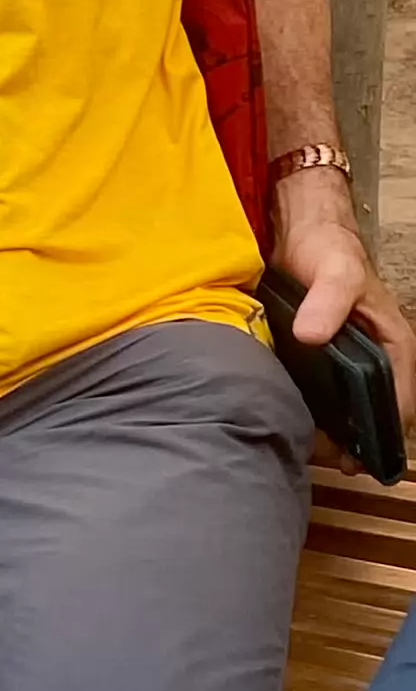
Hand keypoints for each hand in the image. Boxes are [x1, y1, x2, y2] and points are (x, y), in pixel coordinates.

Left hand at [270, 168, 415, 438]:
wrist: (300, 230)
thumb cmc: (330, 250)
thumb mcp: (336, 273)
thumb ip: (327, 302)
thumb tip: (311, 336)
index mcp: (394, 346)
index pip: (399, 403)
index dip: (383, 433)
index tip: (359, 458)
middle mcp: (375, 356)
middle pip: (373, 410)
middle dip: (357, 439)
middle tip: (329, 460)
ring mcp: (346, 356)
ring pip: (346, 403)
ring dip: (334, 427)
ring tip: (310, 447)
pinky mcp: (318, 351)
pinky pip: (320, 387)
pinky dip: (311, 405)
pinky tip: (290, 417)